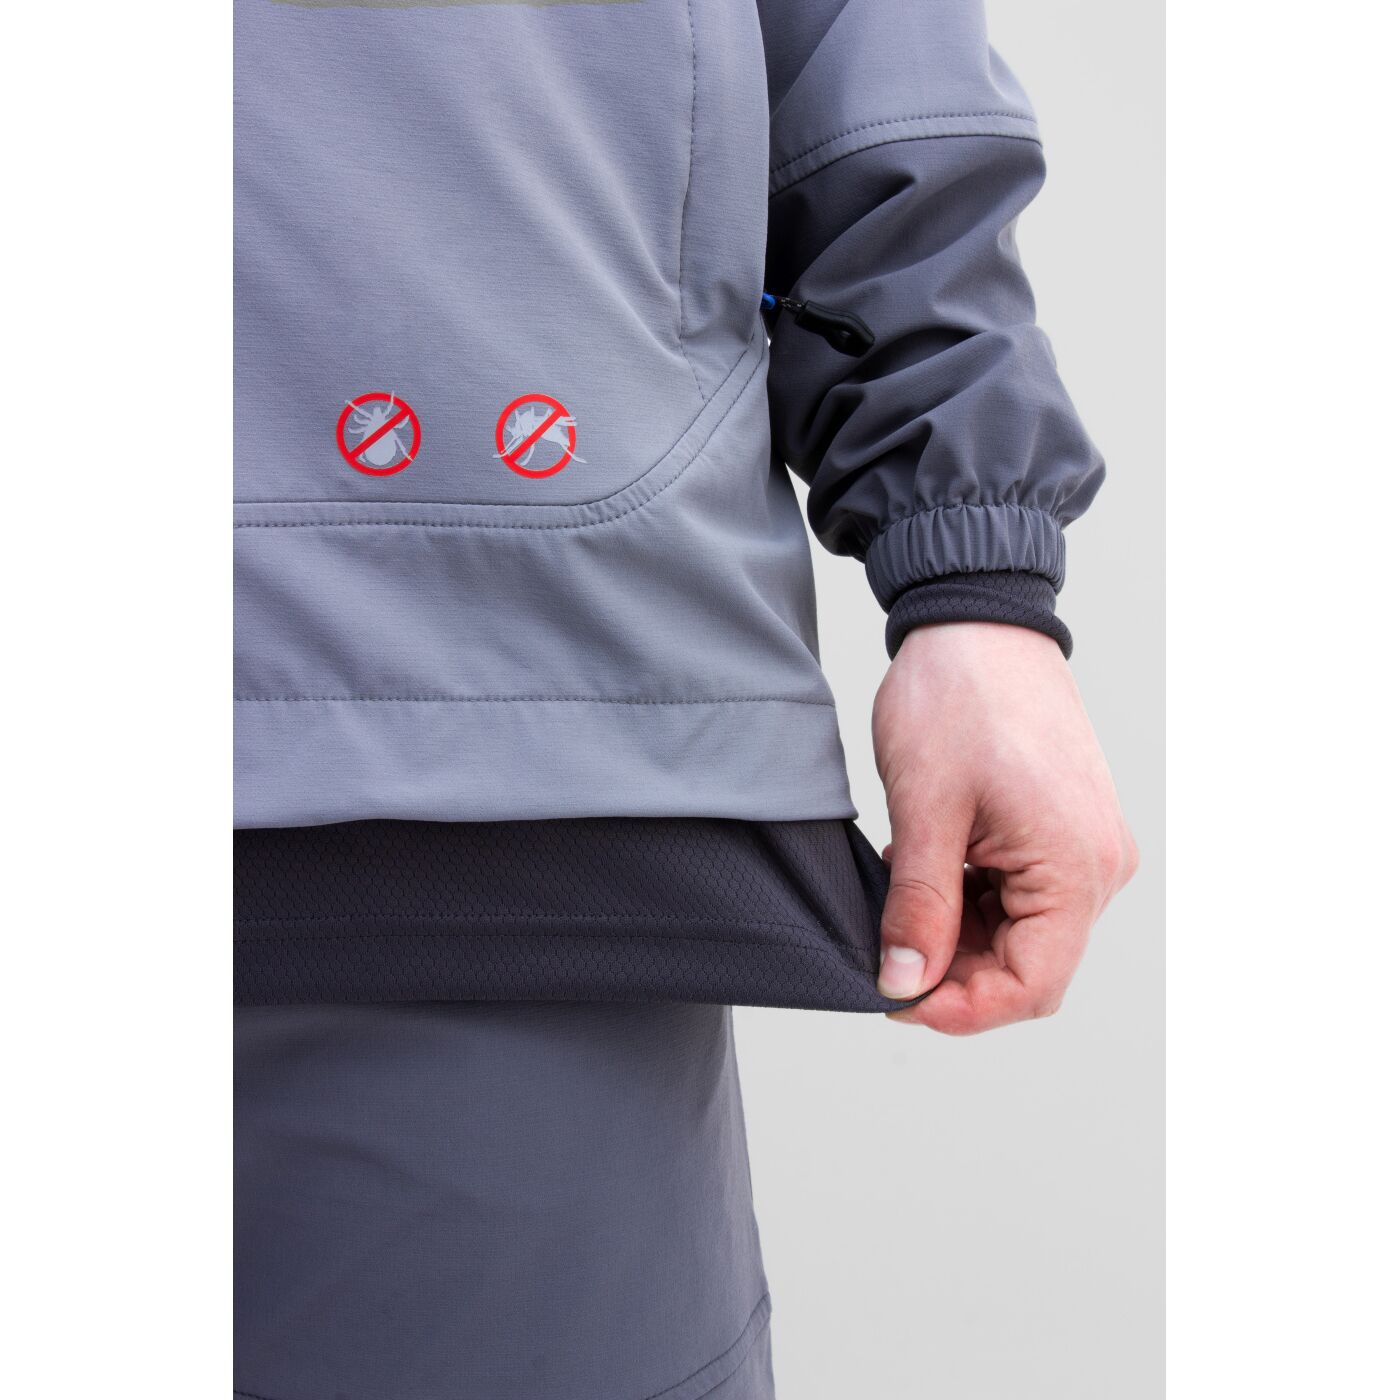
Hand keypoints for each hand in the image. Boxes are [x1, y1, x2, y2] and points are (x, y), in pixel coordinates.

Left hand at [872, 622, 1136, 1032]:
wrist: (978, 620)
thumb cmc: (957, 698)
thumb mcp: (926, 810)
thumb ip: (919, 908)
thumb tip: (904, 984)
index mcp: (1076, 868)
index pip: (1031, 986)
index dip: (959, 1009)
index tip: (893, 997)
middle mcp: (1098, 867)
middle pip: (1028, 966)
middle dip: (953, 971)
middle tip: (884, 948)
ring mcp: (1086, 847)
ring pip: (1022, 934)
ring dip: (958, 933)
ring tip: (902, 897)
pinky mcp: (1065, 831)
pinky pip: (1023, 896)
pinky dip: (971, 899)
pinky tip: (929, 871)